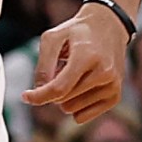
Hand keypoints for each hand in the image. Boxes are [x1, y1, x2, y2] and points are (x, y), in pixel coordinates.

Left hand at [25, 6, 128, 126]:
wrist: (109, 24)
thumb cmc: (78, 31)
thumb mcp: (53, 37)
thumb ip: (44, 65)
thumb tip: (39, 91)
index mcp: (87, 56)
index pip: (59, 88)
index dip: (39, 96)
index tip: (25, 96)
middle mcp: (104, 72)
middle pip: (64, 100)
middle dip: (54, 89)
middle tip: (60, 69)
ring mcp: (112, 85)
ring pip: (72, 110)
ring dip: (66, 97)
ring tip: (73, 75)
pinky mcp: (116, 95)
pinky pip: (83, 116)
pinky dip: (76, 106)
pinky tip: (81, 87)